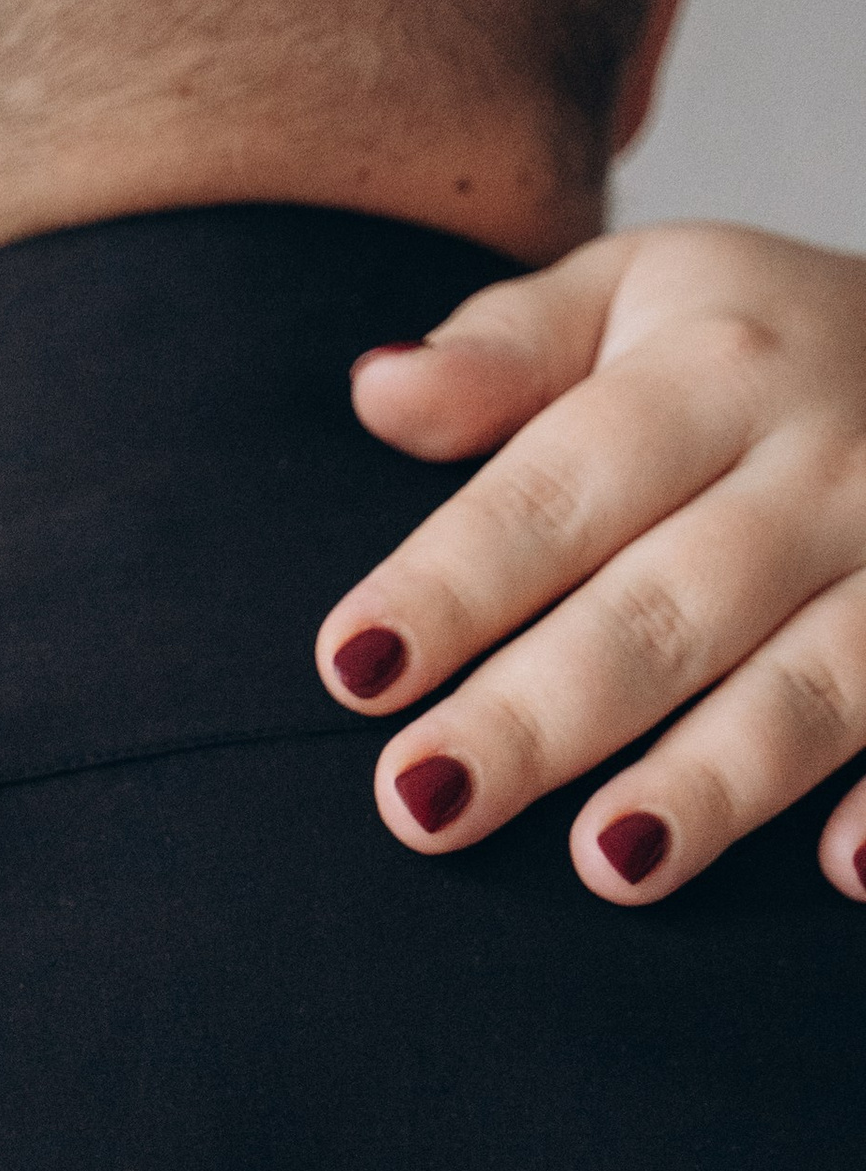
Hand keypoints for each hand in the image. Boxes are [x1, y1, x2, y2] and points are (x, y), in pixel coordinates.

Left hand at [315, 225, 865, 901]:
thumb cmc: (745, 346)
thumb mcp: (631, 294)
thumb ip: (506, 350)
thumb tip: (378, 388)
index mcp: (716, 369)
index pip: (561, 487)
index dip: (457, 579)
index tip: (353, 664)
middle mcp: (824, 467)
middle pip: (669, 606)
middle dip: (546, 711)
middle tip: (426, 800)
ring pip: (812, 684)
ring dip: (716, 780)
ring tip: (611, 865)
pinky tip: (840, 876)